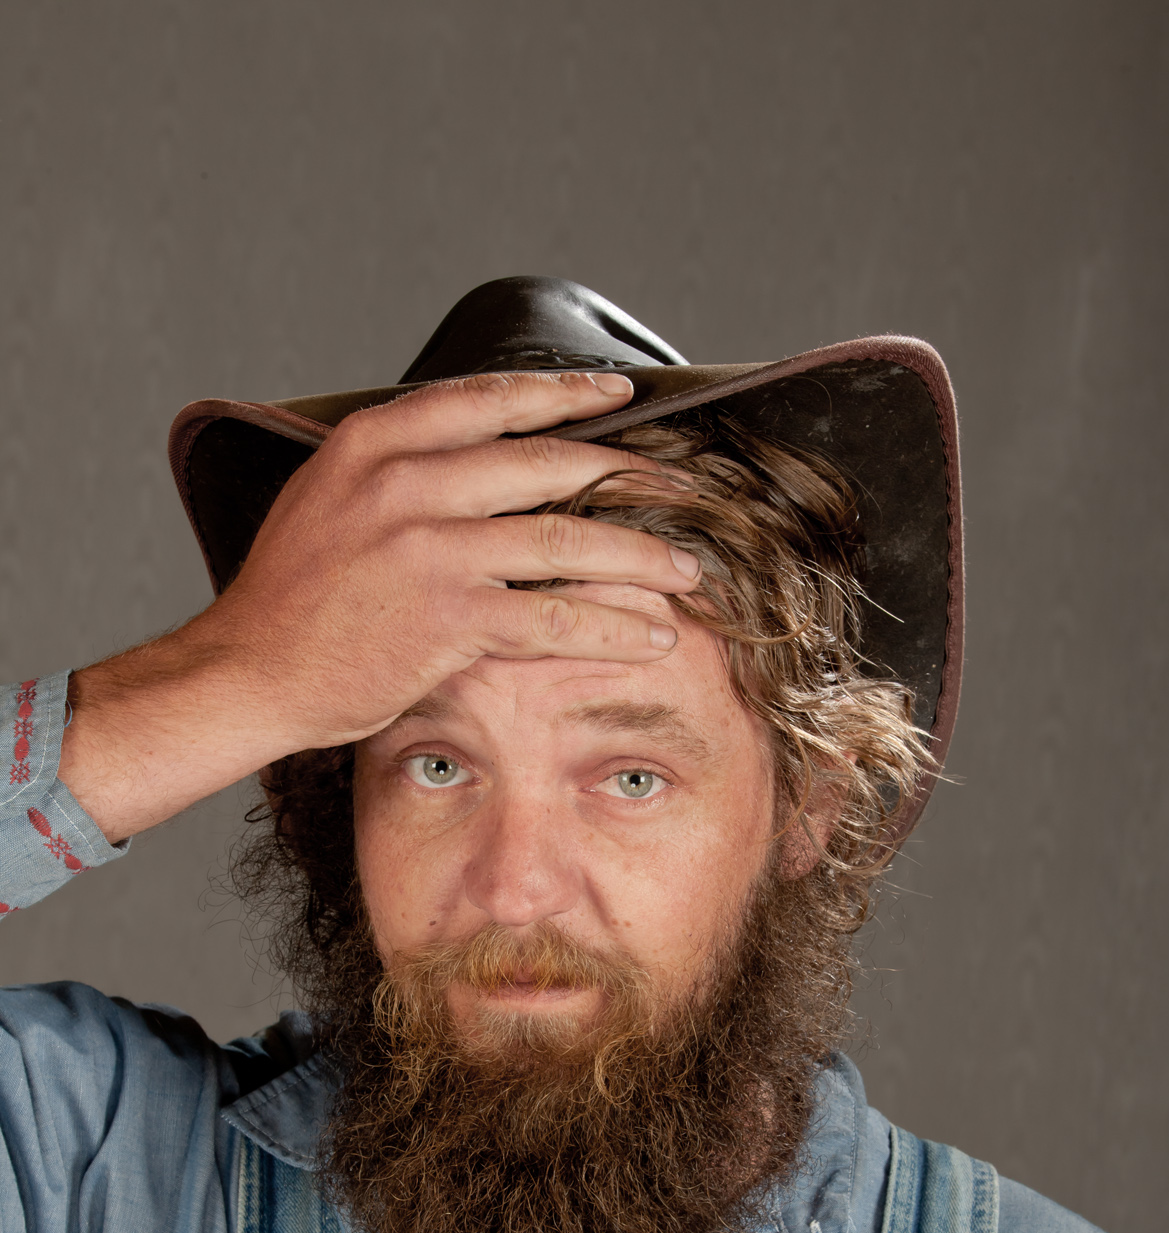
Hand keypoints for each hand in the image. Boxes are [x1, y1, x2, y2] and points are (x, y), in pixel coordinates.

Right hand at [60, 370, 698, 841]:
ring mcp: (433, 548)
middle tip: (680, 487)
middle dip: (627, 476)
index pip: (489, 400)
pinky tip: (647, 635)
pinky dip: (609, 626)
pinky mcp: (452, 617)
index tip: (614, 393)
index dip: (562, 394)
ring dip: (637, 556)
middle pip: (546, 464)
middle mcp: (408, 483)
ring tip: (684, 571)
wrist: (251, 671)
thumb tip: (464, 461)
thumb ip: (393, 471)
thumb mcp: (327, 500)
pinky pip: (554, 616)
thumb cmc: (289, 598)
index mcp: (375, 443)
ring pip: (565, 540)